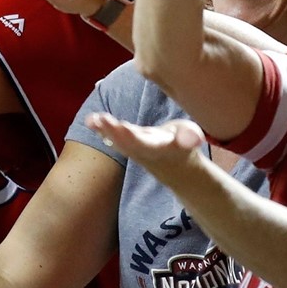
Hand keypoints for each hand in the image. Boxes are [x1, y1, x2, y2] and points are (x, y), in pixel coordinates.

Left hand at [83, 112, 211, 187]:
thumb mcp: (191, 138)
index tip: (122, 126)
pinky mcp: (128, 147)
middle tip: (100, 119)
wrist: (177, 168)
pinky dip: (102, 131)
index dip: (132, 136)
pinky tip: (91, 120)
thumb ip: (190, 137)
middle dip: (113, 132)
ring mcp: (134, 151)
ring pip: (118, 142)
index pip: (144, 143)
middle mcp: (144, 151)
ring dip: (104, 132)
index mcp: (159, 148)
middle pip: (127, 143)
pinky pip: (114, 140)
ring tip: (91, 120)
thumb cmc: (184, 145)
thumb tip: (195, 137)